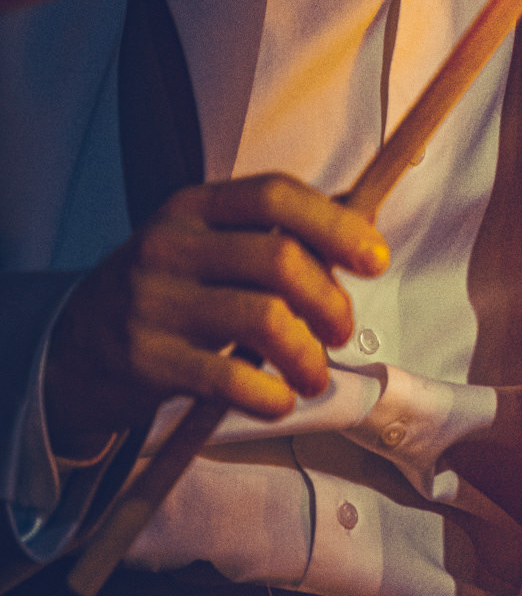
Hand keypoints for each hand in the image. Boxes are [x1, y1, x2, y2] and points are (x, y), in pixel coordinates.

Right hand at [43, 174, 388, 460]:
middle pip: (280, 259)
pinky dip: (271, 397)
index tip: (374, 258)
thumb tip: (363, 226)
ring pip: (265, 319)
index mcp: (193, 208)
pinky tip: (278, 400)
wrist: (73, 347)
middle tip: (341, 331)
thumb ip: (273, 236)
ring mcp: (155, 301)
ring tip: (313, 375)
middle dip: (330, 301)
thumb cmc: (165, 294)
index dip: (336, 223)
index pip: (275, 195)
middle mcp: (170, 245)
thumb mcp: (205, 246)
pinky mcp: (147, 358)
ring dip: (308, 356)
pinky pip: (232, 379)